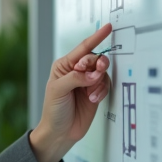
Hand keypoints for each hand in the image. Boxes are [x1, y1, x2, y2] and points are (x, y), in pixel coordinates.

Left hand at [29, 23, 112, 161]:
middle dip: (97, 65)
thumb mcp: (59, 90)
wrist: (60, 133)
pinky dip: (101, 91)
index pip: (82, 48)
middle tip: (96, 73)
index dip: (96, 38)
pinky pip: (105, 85)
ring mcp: (87, 82)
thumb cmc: (54, 110)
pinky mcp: (96, 92)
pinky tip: (93, 98)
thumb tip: (92, 73)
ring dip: (98, 82)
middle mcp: (77, 71)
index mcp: (64, 66)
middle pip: (95, 59)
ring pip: (102, 72)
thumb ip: (76, 78)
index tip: (107, 28)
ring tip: (91, 93)